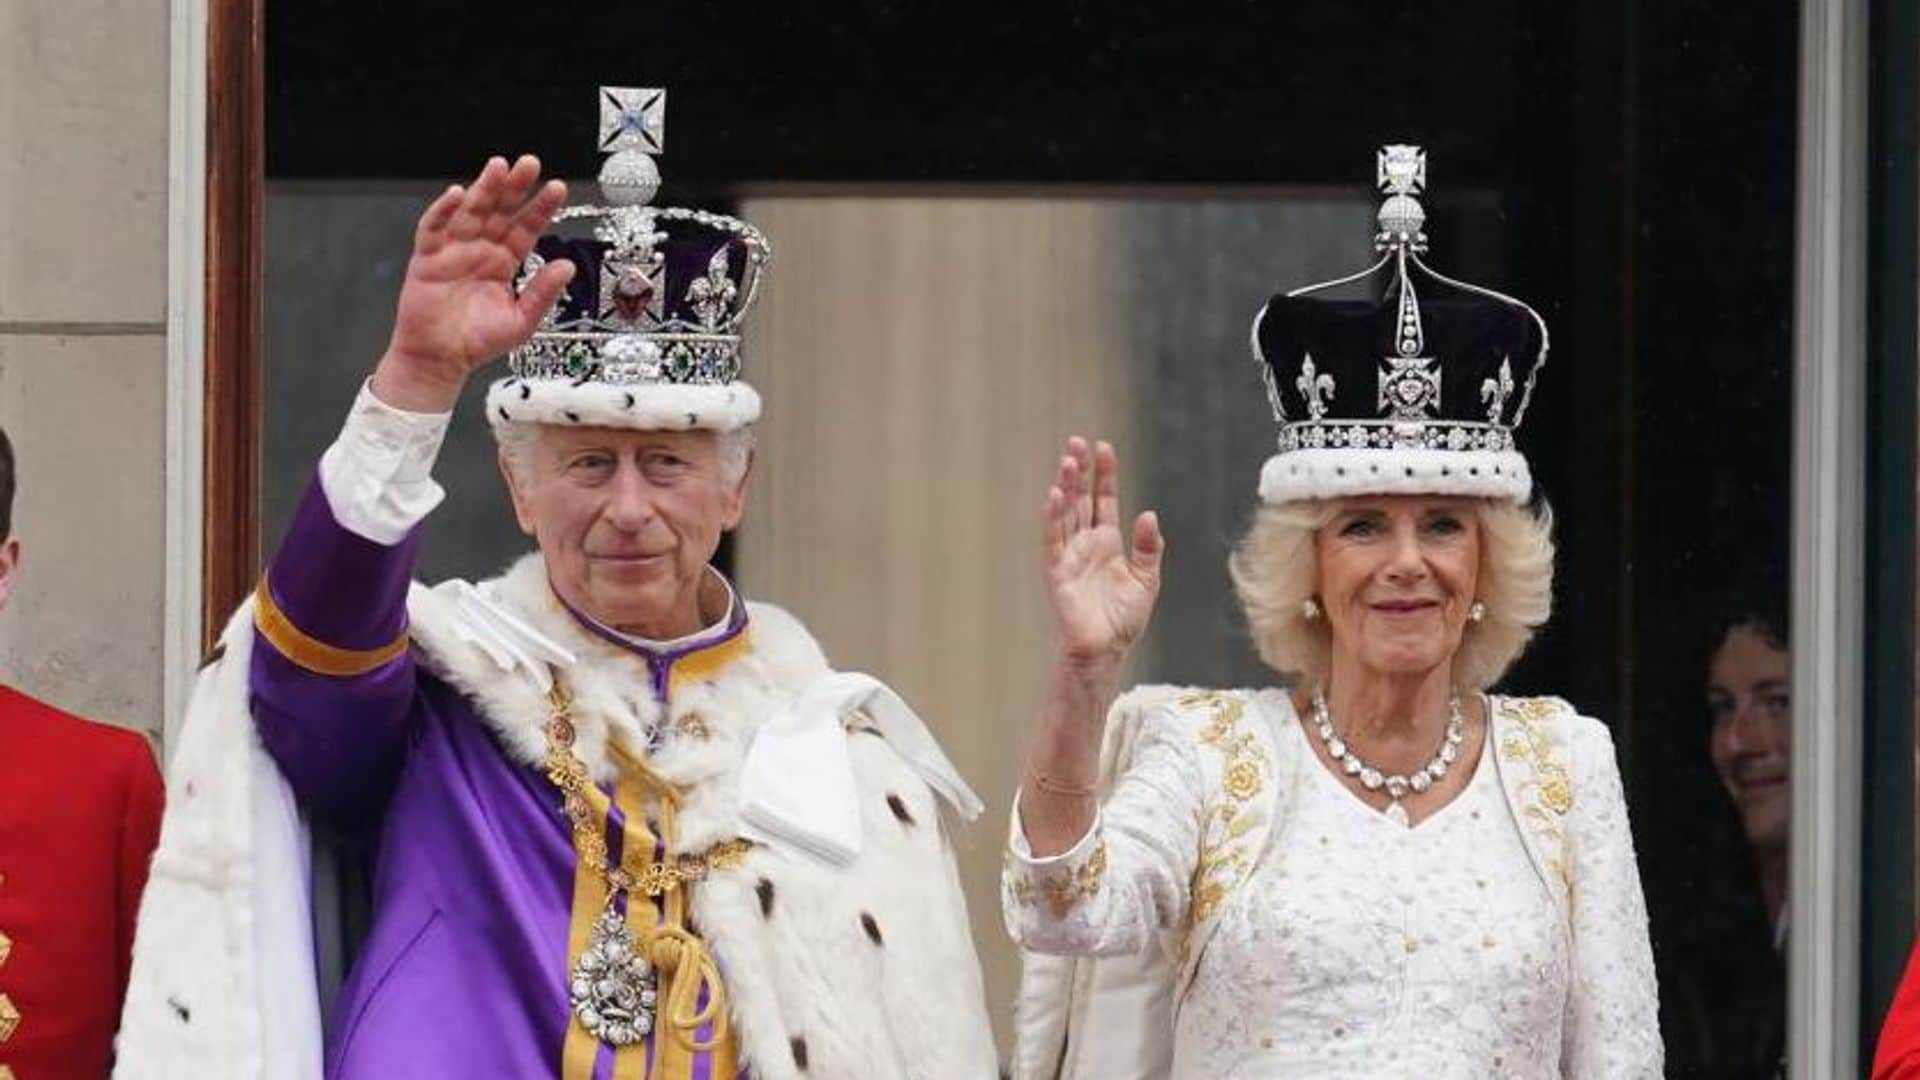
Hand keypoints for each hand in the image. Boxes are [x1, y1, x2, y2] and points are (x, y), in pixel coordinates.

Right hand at [371, 155, 575, 411]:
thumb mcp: (521, 321)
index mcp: (504, 261)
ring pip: (470, 212)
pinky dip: (442, 211)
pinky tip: (455, 195)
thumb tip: (566, 267)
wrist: (441, 359)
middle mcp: (481, 249)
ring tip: (498, 167)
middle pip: (499, 210)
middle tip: (529, 163)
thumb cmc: (478, 341)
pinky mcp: (428, 258)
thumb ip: (543, 293)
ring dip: (483, 188)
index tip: (557, 188)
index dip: (540, 207)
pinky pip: (433, 229)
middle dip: (514, 187)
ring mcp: (454, 250)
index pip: (526, 227)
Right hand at [1042, 437, 1164, 674]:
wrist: (1106, 648)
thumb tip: (1149, 514)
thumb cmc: (1123, 618)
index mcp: (1106, 542)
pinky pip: (1053, 538)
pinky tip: (1055, 495)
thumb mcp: (1147, 579)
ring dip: (1065, 486)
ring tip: (1068, 461)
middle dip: (1079, 471)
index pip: (1103, 499)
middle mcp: (1085, 543)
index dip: (1104, 475)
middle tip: (1078, 442)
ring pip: (1065, 512)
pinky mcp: (1057, 570)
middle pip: (1080, 499)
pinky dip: (1052, 516)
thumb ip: (1149, 547)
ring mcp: (1069, 554)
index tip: (1104, 447)